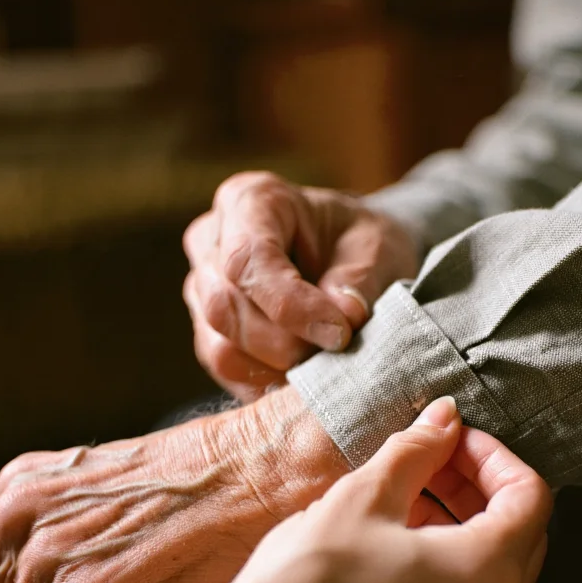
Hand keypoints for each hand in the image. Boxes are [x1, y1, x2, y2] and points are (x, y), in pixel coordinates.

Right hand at [183, 171, 418, 399]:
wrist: (352, 258)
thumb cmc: (361, 244)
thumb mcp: (378, 249)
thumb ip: (362, 279)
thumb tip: (345, 315)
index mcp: (251, 200)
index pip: (247, 258)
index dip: (290, 305)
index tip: (340, 333)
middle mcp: (213, 241)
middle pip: (223, 306)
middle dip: (284, 344)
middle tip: (336, 354)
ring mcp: (203, 288)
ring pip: (218, 346)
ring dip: (275, 368)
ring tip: (323, 366)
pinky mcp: (208, 331)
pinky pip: (225, 370)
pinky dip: (266, 382)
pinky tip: (304, 377)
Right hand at [222, 396, 553, 582]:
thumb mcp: (365, 496)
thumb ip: (418, 449)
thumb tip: (445, 418)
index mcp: (488, 573)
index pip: (530, 496)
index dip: (495, 455)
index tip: (452, 438)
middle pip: (522, 531)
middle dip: (483, 484)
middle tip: (434, 455)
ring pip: (497, 565)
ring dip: (466, 517)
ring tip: (410, 488)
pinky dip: (452, 555)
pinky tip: (400, 532)